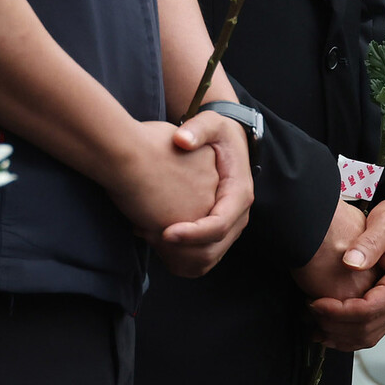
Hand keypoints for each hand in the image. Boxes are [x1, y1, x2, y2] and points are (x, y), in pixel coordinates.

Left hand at [110, 114, 251, 276]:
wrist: (229, 140)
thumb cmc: (218, 132)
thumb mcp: (211, 123)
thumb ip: (197, 129)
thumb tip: (182, 140)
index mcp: (238, 193)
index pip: (218, 226)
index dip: (191, 234)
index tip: (164, 232)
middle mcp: (238, 216)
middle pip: (212, 250)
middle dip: (178, 250)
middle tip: (146, 234)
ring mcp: (230, 228)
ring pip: (206, 260)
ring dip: (176, 258)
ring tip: (146, 235)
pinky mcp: (218, 233)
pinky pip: (200, 259)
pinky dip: (178, 258)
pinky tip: (154, 238)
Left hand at [307, 180, 384, 350]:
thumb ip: (369, 243)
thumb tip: (350, 264)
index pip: (369, 310)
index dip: (340, 312)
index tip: (315, 303)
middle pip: (368, 328)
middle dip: (335, 325)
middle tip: (308, 313)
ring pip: (369, 335)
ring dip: (340, 336)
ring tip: (313, 326)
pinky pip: (370, 328)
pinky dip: (348, 333)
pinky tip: (328, 327)